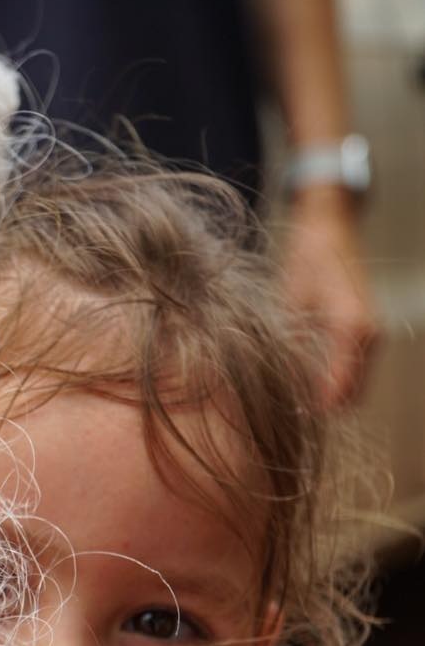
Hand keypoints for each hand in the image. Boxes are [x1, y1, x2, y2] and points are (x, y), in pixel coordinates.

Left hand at [280, 186, 379, 407]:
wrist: (328, 228)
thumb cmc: (304, 259)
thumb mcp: (288, 301)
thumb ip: (287, 345)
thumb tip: (275, 387)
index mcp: (350, 325)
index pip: (338, 388)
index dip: (312, 408)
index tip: (285, 417)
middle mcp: (368, 333)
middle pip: (349, 396)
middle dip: (318, 409)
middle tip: (282, 415)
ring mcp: (372, 333)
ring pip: (353, 388)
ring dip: (326, 400)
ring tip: (290, 404)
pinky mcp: (366, 332)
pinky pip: (352, 372)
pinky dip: (331, 385)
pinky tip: (302, 384)